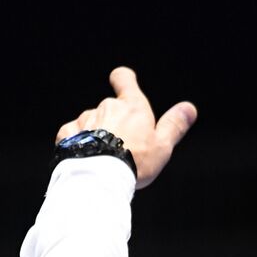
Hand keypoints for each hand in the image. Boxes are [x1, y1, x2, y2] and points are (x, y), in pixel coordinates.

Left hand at [55, 67, 196, 189]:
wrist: (98, 177)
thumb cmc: (134, 161)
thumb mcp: (162, 145)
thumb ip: (174, 125)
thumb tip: (189, 108)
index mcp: (132, 106)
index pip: (124, 80)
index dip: (122, 79)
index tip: (121, 80)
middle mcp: (106, 107)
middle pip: (109, 109)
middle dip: (113, 123)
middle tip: (122, 147)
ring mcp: (85, 119)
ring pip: (91, 122)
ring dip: (94, 133)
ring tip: (102, 156)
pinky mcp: (67, 134)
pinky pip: (72, 134)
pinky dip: (77, 142)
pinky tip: (83, 156)